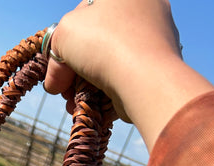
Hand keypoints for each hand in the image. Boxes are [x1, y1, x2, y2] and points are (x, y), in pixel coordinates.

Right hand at [43, 0, 213, 150]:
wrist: (145, 80)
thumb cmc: (104, 44)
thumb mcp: (64, 33)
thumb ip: (54, 50)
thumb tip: (55, 82)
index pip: (85, 16)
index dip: (64, 45)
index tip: (57, 71)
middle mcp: (145, 10)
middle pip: (97, 43)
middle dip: (74, 71)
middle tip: (64, 91)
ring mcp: (156, 40)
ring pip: (110, 64)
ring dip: (87, 87)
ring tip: (76, 104)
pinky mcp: (159, 69)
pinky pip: (126, 79)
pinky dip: (107, 94)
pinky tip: (93, 108)